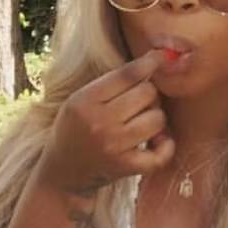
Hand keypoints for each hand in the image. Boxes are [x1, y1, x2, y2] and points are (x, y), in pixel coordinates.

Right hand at [38, 48, 174, 196]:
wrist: (61, 172)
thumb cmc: (77, 128)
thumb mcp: (81, 100)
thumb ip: (112, 83)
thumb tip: (155, 60)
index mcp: (84, 100)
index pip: (126, 75)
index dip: (148, 63)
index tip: (160, 56)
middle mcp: (98, 122)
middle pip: (147, 93)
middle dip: (149, 94)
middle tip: (139, 104)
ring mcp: (112, 146)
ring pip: (157, 118)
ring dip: (156, 119)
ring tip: (143, 123)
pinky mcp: (125, 167)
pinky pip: (161, 153)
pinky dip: (166, 146)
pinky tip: (158, 142)